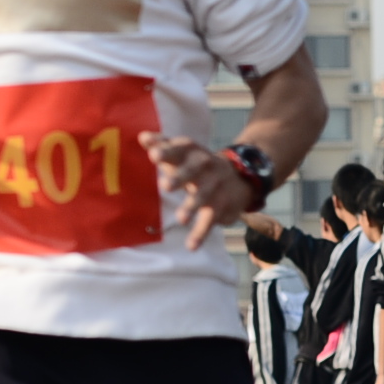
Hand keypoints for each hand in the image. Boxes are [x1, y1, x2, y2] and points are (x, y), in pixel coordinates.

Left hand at [144, 132, 253, 249]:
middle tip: (165, 186)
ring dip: (192, 207)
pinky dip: (201, 233)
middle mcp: (205, 166)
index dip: (167, 151)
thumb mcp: (183, 151)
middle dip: (180, 177)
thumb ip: (162, 145)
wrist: (241, 175)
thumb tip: (142, 136)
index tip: (152, 155)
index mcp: (192, 152)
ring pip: (203, 196)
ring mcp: (214, 186)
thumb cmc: (198, 163)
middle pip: (193, 170)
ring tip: (181, 219)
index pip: (180, 148)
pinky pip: (210, 220)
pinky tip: (191, 246)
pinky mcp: (221, 205)